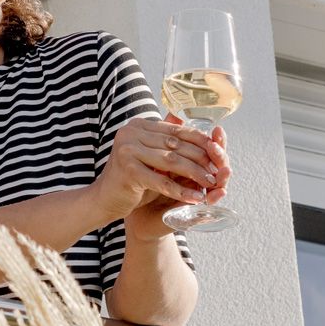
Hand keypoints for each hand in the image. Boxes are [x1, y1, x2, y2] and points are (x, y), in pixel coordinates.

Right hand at [92, 118, 230, 228]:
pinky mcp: (128, 171)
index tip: (219, 153)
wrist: (105, 200)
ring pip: (172, 162)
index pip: (176, 130)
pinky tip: (196, 198)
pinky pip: (162, 182)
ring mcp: (128, 150)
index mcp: (138, 125)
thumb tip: (202, 129)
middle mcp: (131, 132)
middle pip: (176, 145)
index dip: (200, 141)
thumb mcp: (151, 156)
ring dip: (195, 174)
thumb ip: (168, 142)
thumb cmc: (132, 178)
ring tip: (211, 185)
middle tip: (219, 171)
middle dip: (201, 159)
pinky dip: (181, 191)